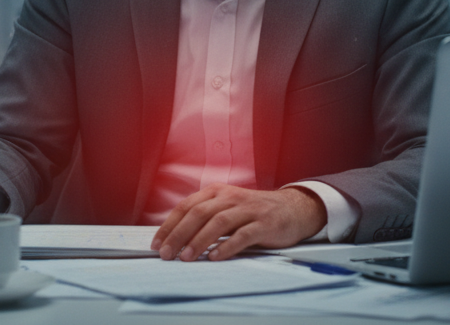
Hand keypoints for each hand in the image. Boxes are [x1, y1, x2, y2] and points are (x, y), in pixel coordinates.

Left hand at [150, 184, 326, 261]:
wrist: (292, 208)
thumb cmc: (254, 212)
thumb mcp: (227, 207)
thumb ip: (205, 217)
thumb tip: (175, 238)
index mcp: (217, 192)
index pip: (187, 206)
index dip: (169, 225)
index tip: (157, 243)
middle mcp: (230, 197)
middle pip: (199, 213)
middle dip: (179, 234)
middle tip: (167, 253)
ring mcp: (248, 209)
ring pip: (219, 222)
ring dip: (200, 240)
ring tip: (187, 257)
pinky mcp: (264, 223)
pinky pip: (243, 234)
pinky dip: (228, 246)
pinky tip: (216, 257)